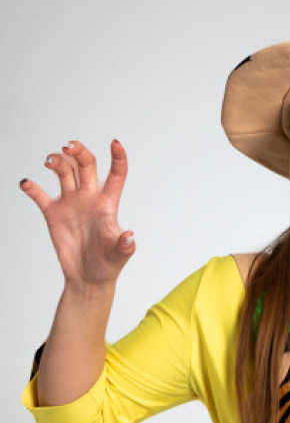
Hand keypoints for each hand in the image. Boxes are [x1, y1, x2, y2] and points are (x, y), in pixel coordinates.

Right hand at [20, 139, 133, 289]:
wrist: (88, 279)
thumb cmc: (108, 266)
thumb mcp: (119, 256)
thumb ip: (125, 245)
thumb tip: (130, 236)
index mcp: (108, 204)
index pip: (116, 175)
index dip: (117, 158)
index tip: (115, 143)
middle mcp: (89, 198)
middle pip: (85, 165)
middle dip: (78, 152)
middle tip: (68, 147)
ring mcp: (70, 203)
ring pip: (64, 172)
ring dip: (56, 162)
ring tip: (49, 163)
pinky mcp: (53, 213)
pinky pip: (40, 195)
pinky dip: (32, 187)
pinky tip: (27, 184)